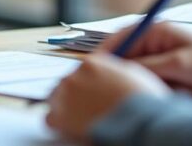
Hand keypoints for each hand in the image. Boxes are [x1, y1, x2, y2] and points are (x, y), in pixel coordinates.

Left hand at [46, 53, 170, 141]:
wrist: (137, 122)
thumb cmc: (140, 99)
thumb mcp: (132, 73)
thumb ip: (114, 69)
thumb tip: (109, 73)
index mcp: (91, 63)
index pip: (82, 68)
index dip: (88, 81)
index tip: (92, 90)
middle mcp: (74, 75)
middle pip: (68, 83)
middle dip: (77, 93)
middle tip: (88, 107)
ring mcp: (65, 96)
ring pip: (56, 98)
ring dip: (66, 106)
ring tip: (81, 118)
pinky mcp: (59, 116)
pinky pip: (51, 118)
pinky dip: (59, 123)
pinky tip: (71, 127)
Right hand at [98, 21, 191, 98]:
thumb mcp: (179, 63)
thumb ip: (149, 65)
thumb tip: (121, 69)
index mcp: (155, 31)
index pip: (122, 37)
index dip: (106, 51)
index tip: (94, 65)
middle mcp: (153, 45)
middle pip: (123, 56)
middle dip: (116, 69)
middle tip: (105, 84)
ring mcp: (157, 62)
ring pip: (132, 73)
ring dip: (131, 81)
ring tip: (129, 91)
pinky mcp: (162, 79)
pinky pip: (143, 84)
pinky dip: (142, 90)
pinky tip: (143, 96)